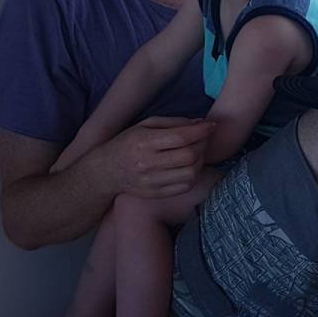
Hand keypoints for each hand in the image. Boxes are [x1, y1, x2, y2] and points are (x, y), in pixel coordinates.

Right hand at [92, 116, 214, 197]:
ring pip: (190, 173)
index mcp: (143, 142)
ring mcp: (152, 181)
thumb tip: (200, 123)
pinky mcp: (156, 194)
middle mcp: (147, 163)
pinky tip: (190, 166)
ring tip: (198, 151)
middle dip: (203, 144)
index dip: (200, 131)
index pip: (180, 137)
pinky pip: (185, 186)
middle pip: (189, 156)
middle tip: (204, 138)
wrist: (106, 171)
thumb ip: (173, 123)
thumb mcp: (145, 125)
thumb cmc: (128, 143)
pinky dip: (194, 175)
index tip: (211, 125)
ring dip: (201, 160)